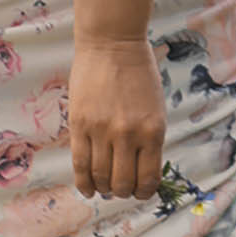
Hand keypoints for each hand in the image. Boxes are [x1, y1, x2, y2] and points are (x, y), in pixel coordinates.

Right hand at [69, 36, 169, 198]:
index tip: (140, 192)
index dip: (144, 192)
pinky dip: (84, 183)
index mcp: (153, 131)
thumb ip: (149, 139)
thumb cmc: (138, 73)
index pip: (148, 179)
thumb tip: (142, 173)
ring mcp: (102, 130)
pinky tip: (89, 189)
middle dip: (123, 192)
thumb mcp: (155, 108)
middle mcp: (128, 134)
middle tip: (121, 188)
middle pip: (122, 183)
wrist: (112, 43)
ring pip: (100, 177)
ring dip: (104, 188)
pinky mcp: (80, 125)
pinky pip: (80, 164)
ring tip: (105, 186)